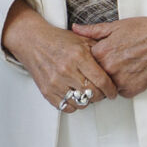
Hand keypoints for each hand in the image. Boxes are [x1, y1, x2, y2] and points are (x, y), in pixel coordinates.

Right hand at [1, 0, 116, 111]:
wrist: (33, 41)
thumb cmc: (57, 41)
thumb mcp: (81, 40)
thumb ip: (99, 50)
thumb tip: (114, 64)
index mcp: (78, 56)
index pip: (101, 80)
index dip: (111, 89)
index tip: (112, 92)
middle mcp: (67, 70)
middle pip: (93, 94)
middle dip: (101, 95)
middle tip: (102, 92)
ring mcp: (56, 82)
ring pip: (81, 103)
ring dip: (87, 101)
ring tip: (87, 93)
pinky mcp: (47, 91)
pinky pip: (66, 107)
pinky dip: (73, 104)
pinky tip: (75, 96)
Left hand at [72, 6, 146, 97]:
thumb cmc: (144, 30)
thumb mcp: (115, 26)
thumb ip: (92, 30)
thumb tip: (75, 28)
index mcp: (101, 52)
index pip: (84, 64)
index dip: (89, 61)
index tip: (95, 59)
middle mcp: (108, 69)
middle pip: (94, 77)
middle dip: (99, 73)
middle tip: (112, 64)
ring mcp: (120, 81)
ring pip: (107, 87)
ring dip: (111, 81)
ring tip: (124, 67)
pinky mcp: (132, 90)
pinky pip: (122, 92)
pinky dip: (125, 86)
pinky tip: (132, 73)